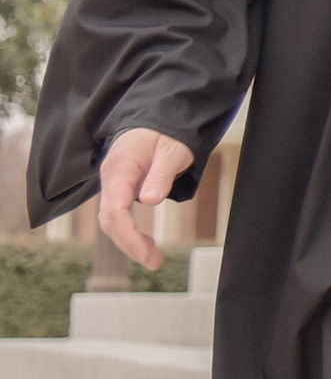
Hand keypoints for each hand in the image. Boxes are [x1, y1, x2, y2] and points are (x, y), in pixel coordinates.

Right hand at [97, 128, 193, 269]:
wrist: (159, 117)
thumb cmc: (168, 132)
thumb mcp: (173, 149)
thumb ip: (161, 174)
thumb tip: (149, 201)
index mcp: (120, 168)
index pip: (115, 210)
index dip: (127, 236)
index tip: (145, 253)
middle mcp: (111, 178)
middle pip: (110, 220)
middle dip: (129, 245)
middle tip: (155, 262)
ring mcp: (113, 183)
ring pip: (112, 220)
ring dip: (129, 241)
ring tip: (154, 258)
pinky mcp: (120, 188)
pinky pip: (119, 214)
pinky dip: (130, 231)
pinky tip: (145, 243)